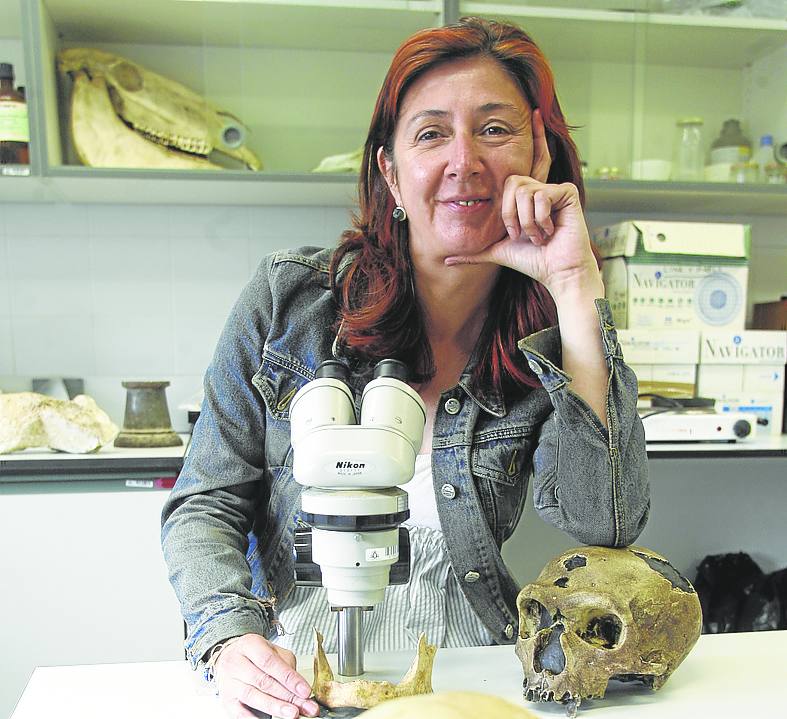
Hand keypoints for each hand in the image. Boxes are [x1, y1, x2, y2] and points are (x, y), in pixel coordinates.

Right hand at [214, 633, 319, 718]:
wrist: (228, 658)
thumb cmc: (254, 655)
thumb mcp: (272, 650)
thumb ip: (286, 665)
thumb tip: (300, 686)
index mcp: (250, 644)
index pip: (270, 662)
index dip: (289, 678)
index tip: (305, 691)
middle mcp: (236, 663)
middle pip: (264, 681)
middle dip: (287, 696)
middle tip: (305, 706)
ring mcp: (229, 682)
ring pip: (253, 697)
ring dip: (276, 707)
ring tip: (293, 714)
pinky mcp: (226, 700)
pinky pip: (240, 713)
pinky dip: (255, 718)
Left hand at [445, 109, 600, 298]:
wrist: (557, 272)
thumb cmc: (532, 261)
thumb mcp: (495, 251)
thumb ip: (473, 252)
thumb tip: (446, 260)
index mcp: (528, 197)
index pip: (526, 162)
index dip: (534, 136)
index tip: (534, 112)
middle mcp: (541, 188)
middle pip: (511, 182)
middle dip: (510, 214)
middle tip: (521, 234)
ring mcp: (555, 189)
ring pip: (523, 191)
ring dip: (525, 222)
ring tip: (537, 237)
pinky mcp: (567, 192)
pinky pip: (540, 195)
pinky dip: (538, 219)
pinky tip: (549, 232)